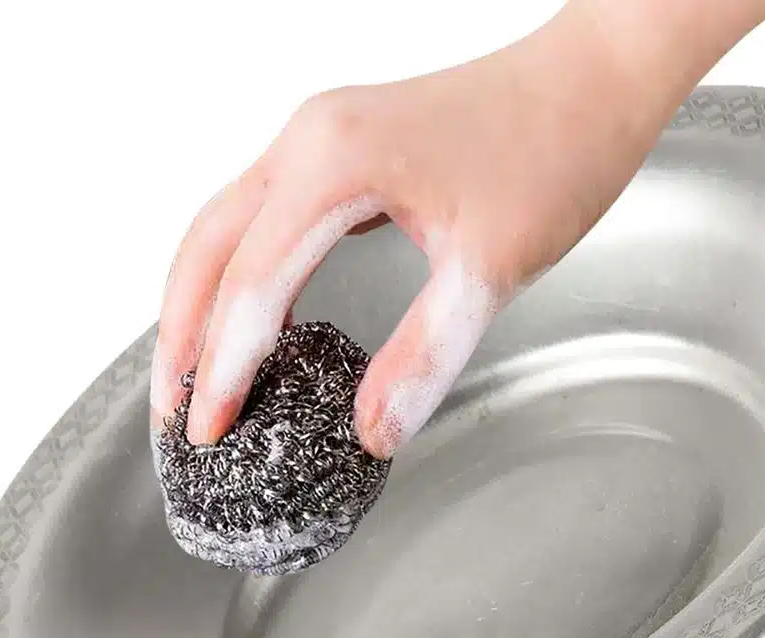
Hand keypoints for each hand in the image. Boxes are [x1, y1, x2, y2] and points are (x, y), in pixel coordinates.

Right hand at [151, 0, 764, 457]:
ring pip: (222, 227)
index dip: (224, 367)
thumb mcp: (490, 268)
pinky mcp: (334, 149)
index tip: (209, 429)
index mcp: (334, 163)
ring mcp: (316, 138)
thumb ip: (424, 354)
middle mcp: (307, 141)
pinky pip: (257, 216)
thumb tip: (373, 431)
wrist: (594, 78)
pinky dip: (235, 275)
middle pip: (206, 247)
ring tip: (188, 375)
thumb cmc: (555, 151)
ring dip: (197, 303)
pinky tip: (244, 320)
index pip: (252, 285)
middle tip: (171, 412)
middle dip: (180, 335)